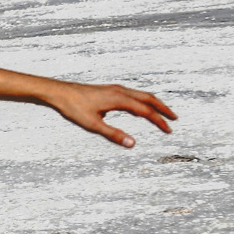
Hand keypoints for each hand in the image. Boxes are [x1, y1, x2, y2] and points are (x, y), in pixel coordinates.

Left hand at [46, 81, 176, 147]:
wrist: (59, 92)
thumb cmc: (74, 108)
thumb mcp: (93, 124)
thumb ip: (113, 134)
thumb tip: (132, 144)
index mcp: (119, 99)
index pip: (146, 111)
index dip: (159, 121)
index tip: (169, 130)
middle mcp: (121, 91)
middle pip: (149, 98)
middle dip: (163, 109)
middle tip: (174, 119)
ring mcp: (115, 89)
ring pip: (141, 94)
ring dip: (154, 103)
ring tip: (162, 113)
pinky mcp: (110, 89)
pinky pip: (133, 94)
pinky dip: (143, 100)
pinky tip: (139, 108)